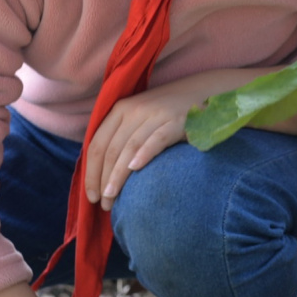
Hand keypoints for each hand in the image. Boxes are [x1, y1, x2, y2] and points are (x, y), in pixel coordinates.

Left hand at [84, 84, 199, 208]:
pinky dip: (144, 154)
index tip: (91, 196)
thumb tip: (103, 171)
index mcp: (120, 110)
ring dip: (118, 175)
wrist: (205, 92)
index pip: (97, 143)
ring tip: (113, 197)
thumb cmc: (170, 112)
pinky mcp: (176, 121)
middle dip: (103, 179)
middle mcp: (134, 110)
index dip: (91, 172)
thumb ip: (123, 136)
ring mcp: (155, 115)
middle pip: (111, 149)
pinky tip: (135, 169)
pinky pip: (156, 139)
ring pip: (129, 148)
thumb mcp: (141, 118)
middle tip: (104, 204)